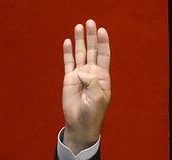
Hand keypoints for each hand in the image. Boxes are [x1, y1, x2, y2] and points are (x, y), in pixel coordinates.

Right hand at [62, 19, 110, 153]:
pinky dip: (68, 52)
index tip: (102, 30)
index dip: (103, 43)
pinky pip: (68, 63)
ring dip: (80, 40)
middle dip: (91, 36)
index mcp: (102, 77)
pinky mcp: (69, 79)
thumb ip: (91, 83)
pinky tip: (68, 42)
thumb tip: (81, 71)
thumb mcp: (97, 98)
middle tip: (90, 22)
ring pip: (80, 54)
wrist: (80, 124)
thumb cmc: (92, 113)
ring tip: (79, 26)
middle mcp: (92, 74)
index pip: (103, 55)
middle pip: (92, 50)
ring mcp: (80, 75)